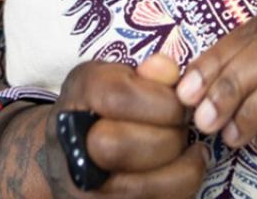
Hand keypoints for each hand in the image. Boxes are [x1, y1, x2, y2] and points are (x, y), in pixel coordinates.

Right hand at [21, 54, 205, 197]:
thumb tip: (170, 69)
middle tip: (182, 129)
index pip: (116, 97)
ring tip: (190, 151)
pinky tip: (184, 170)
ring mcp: (83, 184)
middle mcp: (70, 142)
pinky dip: (180, 187)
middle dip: (168, 137)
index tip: (179, 102)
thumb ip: (146, 73)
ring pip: (141, 186)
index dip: (161, 101)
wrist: (66, 154)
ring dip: (182, 168)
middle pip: (120, 146)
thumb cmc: (101, 108)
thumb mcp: (115, 78)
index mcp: (77, 94)